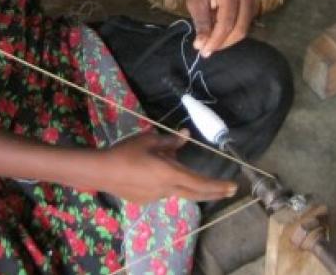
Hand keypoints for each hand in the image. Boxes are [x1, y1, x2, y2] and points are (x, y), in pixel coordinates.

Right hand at [98, 131, 236, 204]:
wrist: (102, 171)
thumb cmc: (127, 152)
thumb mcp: (150, 141)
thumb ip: (170, 142)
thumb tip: (185, 135)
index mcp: (171, 174)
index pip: (201, 183)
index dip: (218, 186)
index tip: (233, 187)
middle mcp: (168, 189)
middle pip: (196, 193)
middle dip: (214, 192)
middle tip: (228, 191)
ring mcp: (156, 197)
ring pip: (178, 189)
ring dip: (185, 181)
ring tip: (169, 162)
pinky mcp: (145, 200)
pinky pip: (162, 190)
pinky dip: (167, 182)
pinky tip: (151, 171)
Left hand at [183, 0, 255, 55]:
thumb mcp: (195, 2)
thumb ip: (201, 24)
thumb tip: (201, 46)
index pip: (227, 23)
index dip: (216, 40)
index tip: (203, 52)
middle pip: (240, 29)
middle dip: (223, 43)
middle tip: (206, 50)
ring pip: (244, 29)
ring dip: (227, 39)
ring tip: (210, 39)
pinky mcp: (253, 2)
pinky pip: (245, 23)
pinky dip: (232, 31)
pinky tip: (218, 30)